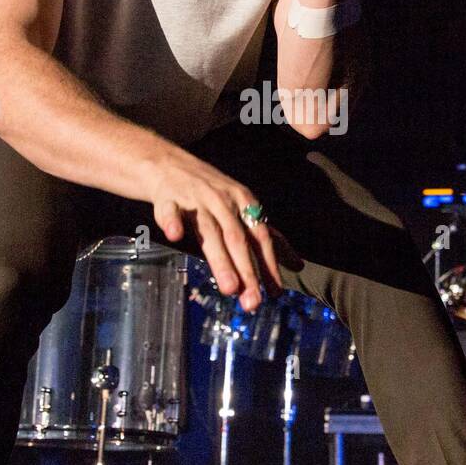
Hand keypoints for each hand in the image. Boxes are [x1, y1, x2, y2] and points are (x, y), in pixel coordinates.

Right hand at [148, 150, 289, 311]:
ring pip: (208, 232)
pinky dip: (173, 222)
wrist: (167, 163)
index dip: (269, 265)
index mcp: (244, 203)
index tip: (275, 293)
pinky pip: (170, 212)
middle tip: (253, 301)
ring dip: (220, 260)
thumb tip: (298, 264)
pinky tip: (175, 235)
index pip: (260, 238)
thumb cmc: (210, 191)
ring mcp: (195, 200)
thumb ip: (267, 237)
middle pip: (237, 239)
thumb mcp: (243, 207)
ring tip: (229, 288)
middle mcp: (222, 201)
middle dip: (247, 270)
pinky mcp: (168, 199)